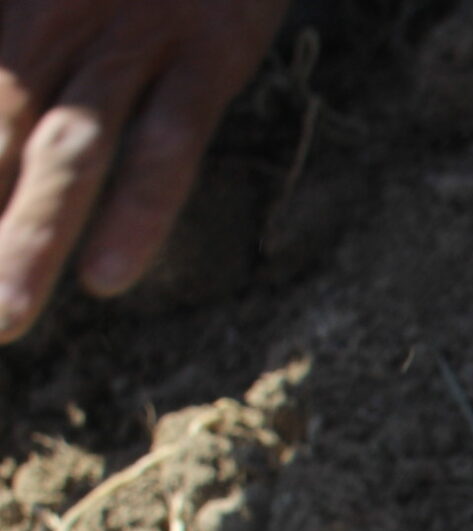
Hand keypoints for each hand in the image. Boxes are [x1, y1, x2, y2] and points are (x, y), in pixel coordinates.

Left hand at [0, 0, 286, 338]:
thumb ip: (29, 39)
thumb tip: (17, 134)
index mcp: (13, 5)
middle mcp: (52, 14)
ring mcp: (136, 33)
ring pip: (67, 149)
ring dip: (30, 237)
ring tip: (5, 317)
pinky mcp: (212, 49)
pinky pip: (172, 141)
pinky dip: (142, 209)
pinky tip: (112, 280)